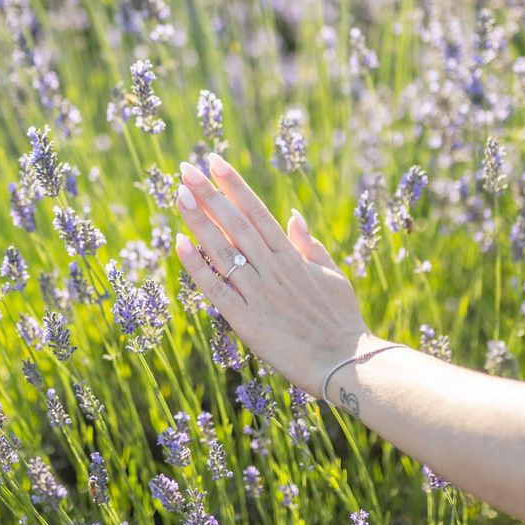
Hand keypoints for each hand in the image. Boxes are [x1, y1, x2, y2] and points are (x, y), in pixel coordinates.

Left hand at [174, 153, 379, 397]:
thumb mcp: (331, 274)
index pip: (257, 211)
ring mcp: (257, 293)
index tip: (214, 162)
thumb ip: (308, 244)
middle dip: (209, 194)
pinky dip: (197, 266)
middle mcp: (272, 268)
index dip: (234, 185)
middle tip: (186, 168)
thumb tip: (293, 215)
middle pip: (235, 223)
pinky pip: (216, 288)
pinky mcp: (246, 320)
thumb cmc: (342, 320)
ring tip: (179, 194)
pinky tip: (180, 244)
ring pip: (221, 249)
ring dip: (199, 221)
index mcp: (291, 255)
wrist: (344, 363)